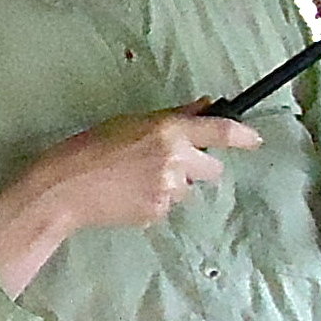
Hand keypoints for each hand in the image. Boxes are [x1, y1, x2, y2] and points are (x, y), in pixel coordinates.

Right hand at [0, 108, 261, 294]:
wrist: (65, 188)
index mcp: (168, 131)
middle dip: (198, 168)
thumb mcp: (131, 122)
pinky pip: (168, 206)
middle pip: (211, 169)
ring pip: (188, 190)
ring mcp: (168, 190)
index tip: (256, 140)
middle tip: (169, 164)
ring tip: (137, 180)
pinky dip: (155, 201)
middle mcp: (175, 160)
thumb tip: (203, 107)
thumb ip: (172, 118)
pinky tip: (129, 195)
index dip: (243, 135)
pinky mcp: (158, 213)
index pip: (220, 131)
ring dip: (173, 185)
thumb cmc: (90, 148)